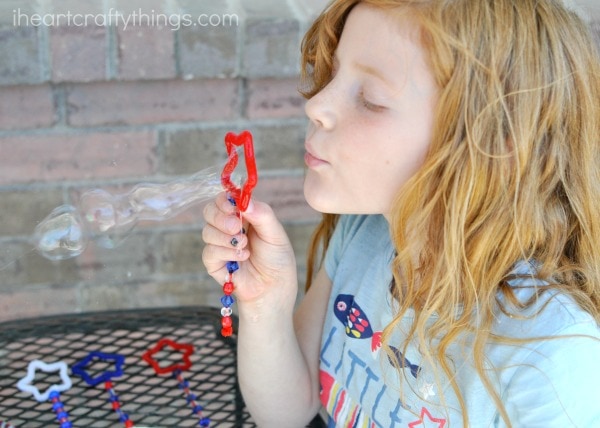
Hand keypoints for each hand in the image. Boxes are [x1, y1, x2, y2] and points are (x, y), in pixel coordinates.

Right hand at [202, 193, 297, 307]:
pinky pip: (209, 252)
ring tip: (245, 247)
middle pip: (209, 211)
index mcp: (243, 215)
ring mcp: (219, 244)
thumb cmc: (276, 259)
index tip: (233, 207)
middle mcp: (228, 227)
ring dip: (226, 239)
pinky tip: (241, 258)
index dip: (225, 200)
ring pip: (207, 232)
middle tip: (236, 227)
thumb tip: (245, 201)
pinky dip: (225, 253)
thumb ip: (262, 214)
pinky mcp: (214, 262)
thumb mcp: (275, 234)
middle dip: (221, 218)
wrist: (273, 288)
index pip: (225, 199)